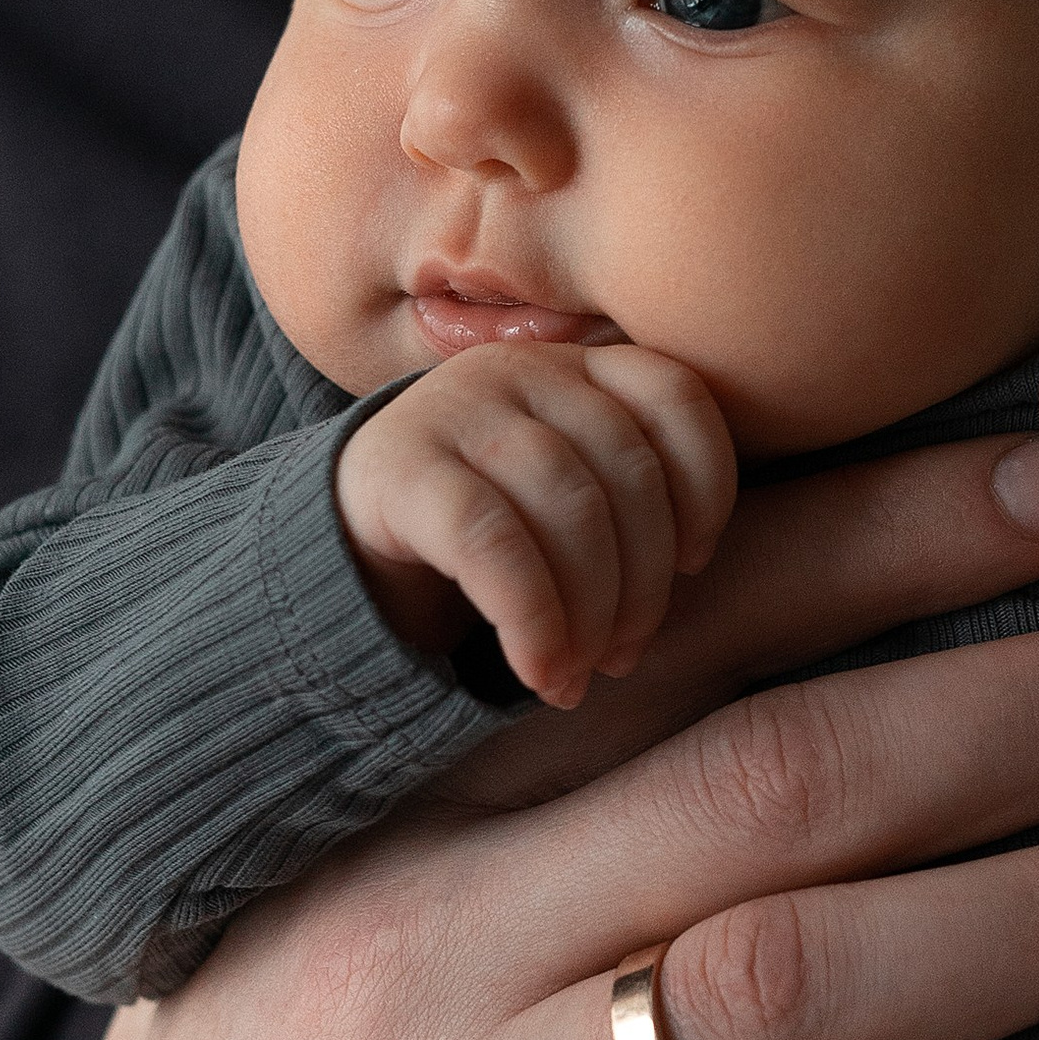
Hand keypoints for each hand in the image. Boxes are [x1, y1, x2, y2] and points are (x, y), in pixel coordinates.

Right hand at [336, 343, 737, 704]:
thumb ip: (627, 493)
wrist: (332, 539)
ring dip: (591, 613)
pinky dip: (534, 620)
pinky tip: (539, 671)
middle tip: (623, 656)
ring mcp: (455, 410)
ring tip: (579, 674)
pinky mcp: (401, 469)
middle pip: (628, 472)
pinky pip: (495, 546)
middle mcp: (519, 371)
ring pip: (569, 508)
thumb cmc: (481, 529)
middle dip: (642, 585)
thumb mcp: (559, 494)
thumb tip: (694, 566)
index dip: (706, 488)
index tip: (693, 564)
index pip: (677, 397)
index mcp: (575, 366)